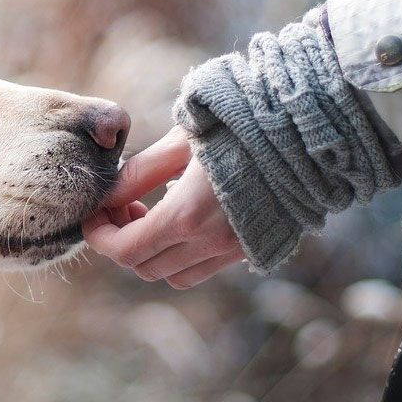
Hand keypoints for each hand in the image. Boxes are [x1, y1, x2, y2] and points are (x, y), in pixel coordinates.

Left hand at [84, 126, 244, 287]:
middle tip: (122, 206)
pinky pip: (203, 268)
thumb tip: (107, 195)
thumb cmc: (240, 125)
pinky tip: (183, 217)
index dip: (99, 236)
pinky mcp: (252, 249)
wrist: (308, 131)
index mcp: (188, 216)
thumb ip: (139, 173)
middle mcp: (211, 243)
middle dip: (121, 241)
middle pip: (144, 267)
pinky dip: (181, 255)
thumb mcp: (181, 141)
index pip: (125, 250)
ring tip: (150, 212)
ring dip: (151, 252)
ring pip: (173, 275)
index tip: (93, 214)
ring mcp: (234, 250)